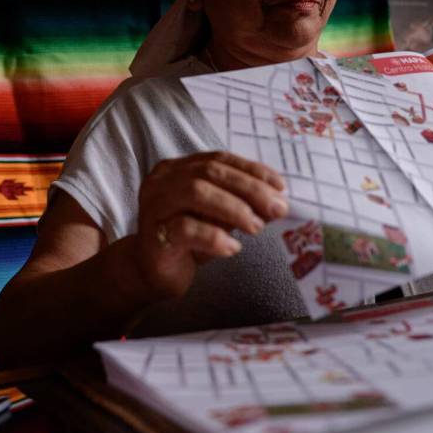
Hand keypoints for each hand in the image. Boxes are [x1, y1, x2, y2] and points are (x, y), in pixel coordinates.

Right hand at [132, 151, 287, 299]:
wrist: (154, 273)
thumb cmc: (189, 240)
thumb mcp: (219, 217)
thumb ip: (241, 203)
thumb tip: (276, 201)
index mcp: (177, 168)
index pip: (218, 159)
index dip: (251, 170)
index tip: (280, 186)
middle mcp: (162, 181)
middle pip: (209, 173)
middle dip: (249, 188)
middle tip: (276, 208)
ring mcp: (154, 206)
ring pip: (196, 192)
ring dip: (233, 208)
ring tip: (256, 227)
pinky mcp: (153, 235)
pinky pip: (186, 228)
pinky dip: (215, 237)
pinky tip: (233, 248)